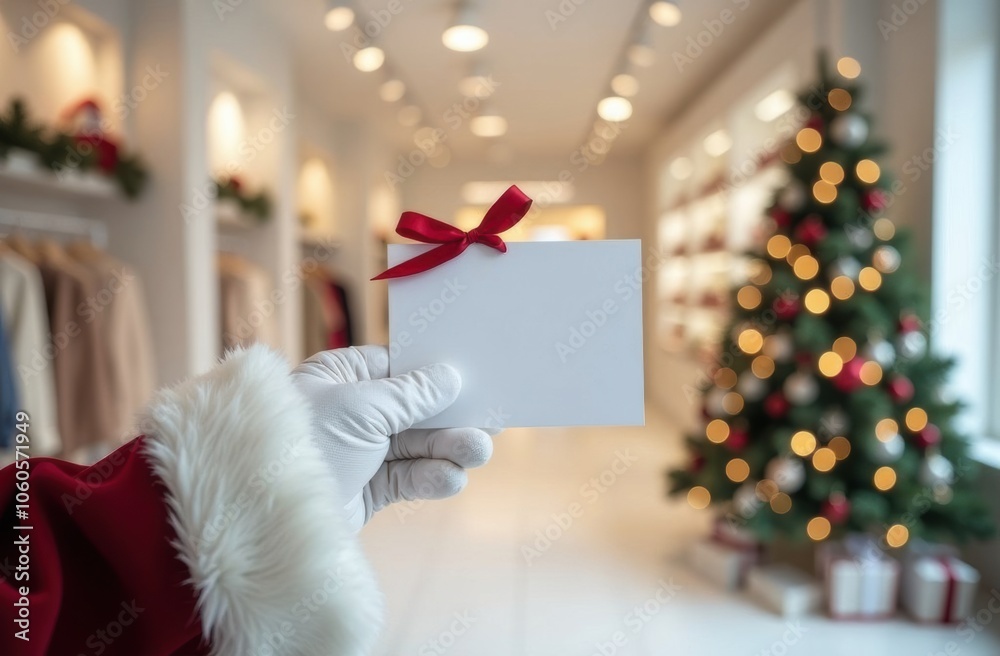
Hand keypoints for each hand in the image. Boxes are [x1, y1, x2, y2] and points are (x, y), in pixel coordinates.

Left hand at [291, 346, 493, 530]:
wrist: (262, 514)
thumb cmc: (303, 442)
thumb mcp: (361, 408)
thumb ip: (411, 394)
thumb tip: (450, 377)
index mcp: (340, 377)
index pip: (398, 369)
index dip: (436, 375)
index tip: (475, 378)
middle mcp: (349, 412)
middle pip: (414, 411)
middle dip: (450, 418)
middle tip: (492, 421)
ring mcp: (359, 453)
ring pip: (415, 447)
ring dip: (447, 449)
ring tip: (478, 452)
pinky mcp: (365, 490)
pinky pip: (407, 478)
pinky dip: (429, 478)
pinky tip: (451, 478)